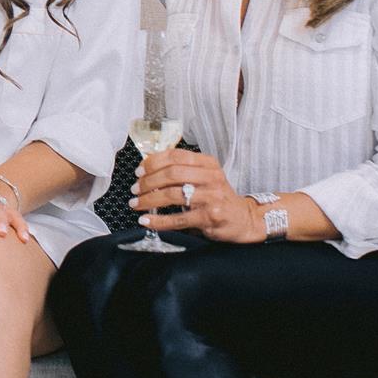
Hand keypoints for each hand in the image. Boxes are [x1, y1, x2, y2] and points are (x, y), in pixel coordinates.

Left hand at [132, 148, 261, 242]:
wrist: (243, 219)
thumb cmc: (217, 196)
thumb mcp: (205, 176)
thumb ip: (182, 170)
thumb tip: (147, 167)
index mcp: (208, 163)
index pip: (175, 155)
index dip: (153, 162)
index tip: (139, 171)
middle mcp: (211, 177)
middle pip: (171, 174)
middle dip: (148, 182)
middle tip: (135, 189)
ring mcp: (212, 197)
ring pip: (172, 195)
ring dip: (149, 200)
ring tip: (136, 204)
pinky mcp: (210, 217)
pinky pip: (178, 219)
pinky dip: (158, 221)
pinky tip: (146, 221)